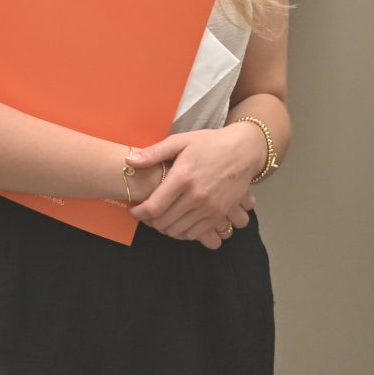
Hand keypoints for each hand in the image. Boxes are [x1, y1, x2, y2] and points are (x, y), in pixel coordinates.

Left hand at [127, 126, 264, 250]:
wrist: (243, 151)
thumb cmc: (209, 144)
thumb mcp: (180, 141)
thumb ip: (154, 153)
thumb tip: (129, 162)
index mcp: (183, 177)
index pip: (154, 207)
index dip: (140, 213)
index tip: (134, 211)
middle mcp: (196, 196)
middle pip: (164, 222)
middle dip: (150, 222)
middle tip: (145, 215)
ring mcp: (210, 208)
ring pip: (179, 230)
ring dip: (165, 228)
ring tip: (159, 219)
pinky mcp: (220, 214)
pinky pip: (196, 233)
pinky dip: (182, 232)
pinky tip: (177, 223)